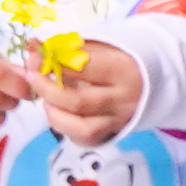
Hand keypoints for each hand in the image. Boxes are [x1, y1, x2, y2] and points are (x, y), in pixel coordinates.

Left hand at [32, 36, 148, 145]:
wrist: (153, 79)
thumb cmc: (120, 59)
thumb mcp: (99, 46)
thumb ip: (66, 46)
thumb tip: (32, 45)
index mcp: (124, 69)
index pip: (81, 68)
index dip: (52, 62)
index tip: (35, 57)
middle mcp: (124, 98)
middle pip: (77, 101)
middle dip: (46, 90)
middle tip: (32, 79)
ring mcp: (120, 119)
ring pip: (81, 128)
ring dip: (55, 115)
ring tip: (47, 101)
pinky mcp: (114, 133)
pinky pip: (85, 140)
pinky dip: (66, 129)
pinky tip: (61, 114)